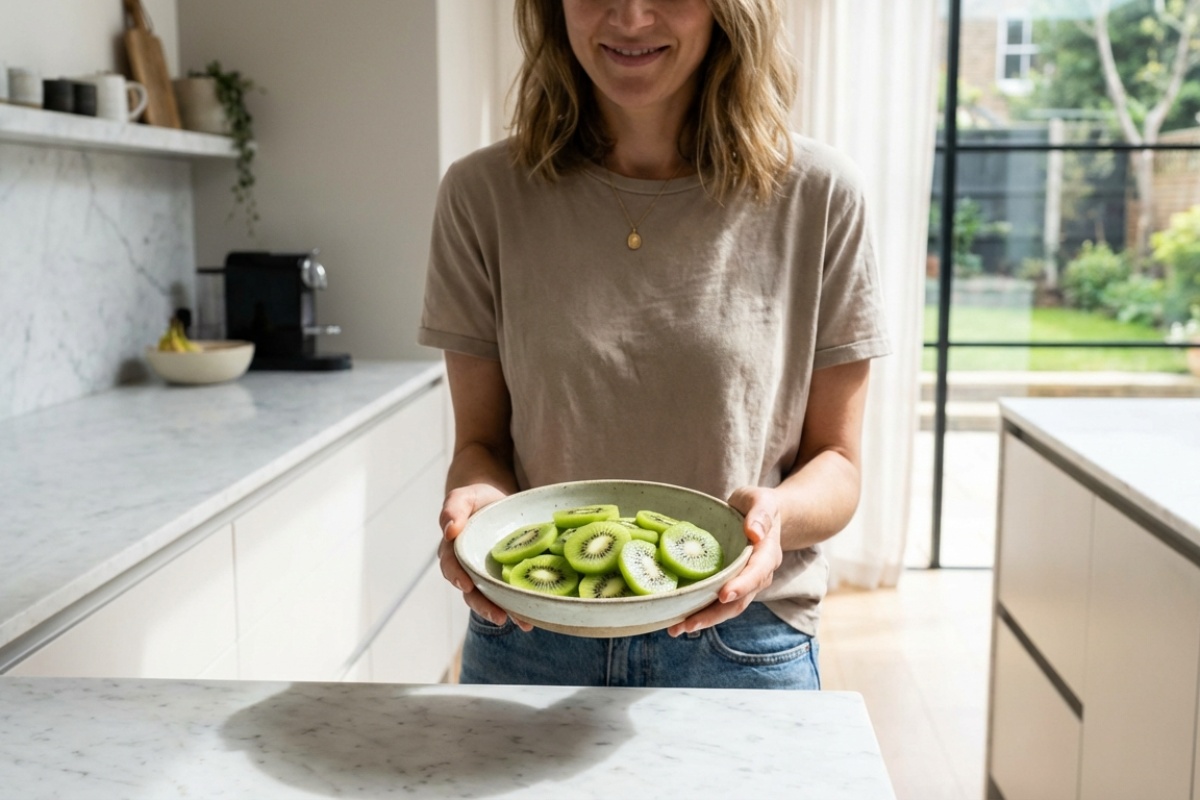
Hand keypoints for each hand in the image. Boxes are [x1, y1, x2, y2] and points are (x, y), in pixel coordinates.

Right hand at [438, 483, 533, 631]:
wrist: (496, 501)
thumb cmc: (477, 499)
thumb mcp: (465, 496)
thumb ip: (453, 508)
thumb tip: (449, 529)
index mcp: (454, 551)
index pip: (452, 567)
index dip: (457, 577)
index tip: (466, 585)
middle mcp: (469, 568)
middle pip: (472, 592)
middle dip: (484, 606)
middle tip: (499, 617)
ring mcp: (488, 575)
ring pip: (492, 598)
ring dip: (506, 611)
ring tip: (523, 623)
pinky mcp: (506, 576)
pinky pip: (510, 594)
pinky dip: (520, 606)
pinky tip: (534, 616)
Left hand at [666, 485, 783, 636]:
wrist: (761, 516)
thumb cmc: (758, 505)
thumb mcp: (761, 501)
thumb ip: (760, 514)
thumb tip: (755, 532)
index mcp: (767, 555)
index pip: (757, 573)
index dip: (742, 586)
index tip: (724, 594)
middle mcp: (757, 575)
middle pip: (739, 600)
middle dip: (714, 614)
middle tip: (688, 624)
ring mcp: (744, 584)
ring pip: (726, 608)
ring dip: (703, 620)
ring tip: (677, 628)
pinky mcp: (730, 586)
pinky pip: (716, 603)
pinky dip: (699, 612)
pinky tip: (677, 619)